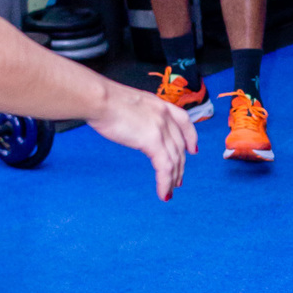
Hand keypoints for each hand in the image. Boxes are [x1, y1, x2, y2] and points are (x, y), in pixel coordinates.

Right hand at [87, 82, 197, 201]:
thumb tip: (131, 125)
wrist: (99, 99)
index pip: (184, 121)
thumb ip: (136, 115)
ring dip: (173, 177)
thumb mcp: (128, 104)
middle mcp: (164, 115)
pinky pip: (165, 167)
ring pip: (174, 159)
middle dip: (180, 165)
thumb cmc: (103, 100)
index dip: (191, 137)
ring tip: (170, 190)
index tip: (193, 149)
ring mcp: (161, 128)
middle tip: (178, 179)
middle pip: (179, 145)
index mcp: (159, 104)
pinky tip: (163, 193)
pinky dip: (165, 182)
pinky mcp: (153, 141)